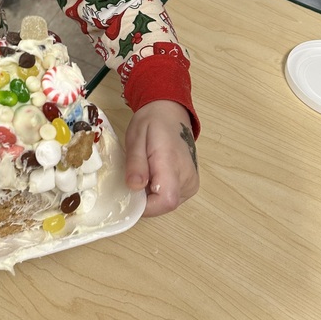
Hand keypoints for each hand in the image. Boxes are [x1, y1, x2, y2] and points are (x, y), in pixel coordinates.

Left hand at [123, 100, 198, 216]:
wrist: (170, 114)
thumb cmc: (151, 123)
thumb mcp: (136, 138)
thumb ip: (136, 163)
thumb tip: (134, 187)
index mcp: (174, 164)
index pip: (165, 200)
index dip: (145, 206)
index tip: (129, 194)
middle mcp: (188, 179)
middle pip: (163, 205)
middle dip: (143, 199)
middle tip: (133, 177)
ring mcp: (191, 184)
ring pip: (166, 203)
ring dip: (149, 195)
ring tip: (142, 172)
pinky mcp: (190, 186)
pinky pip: (170, 197)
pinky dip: (156, 192)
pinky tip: (151, 175)